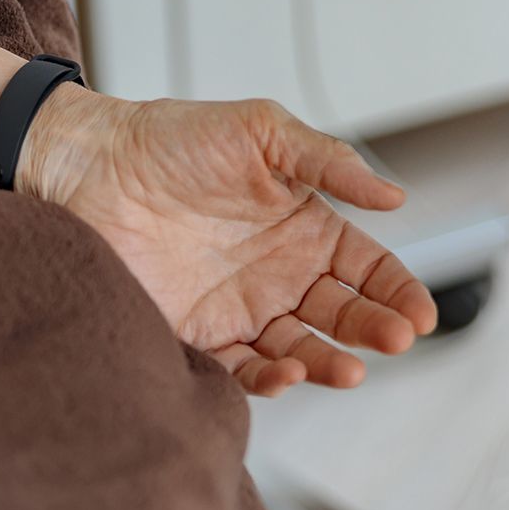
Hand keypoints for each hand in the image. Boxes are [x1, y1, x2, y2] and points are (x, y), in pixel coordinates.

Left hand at [20, 87, 437, 395]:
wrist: (89, 164)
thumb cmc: (171, 139)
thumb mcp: (261, 132)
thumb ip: (327, 162)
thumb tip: (394, 196)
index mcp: (303, 227)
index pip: (368, 268)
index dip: (398, 291)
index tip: (419, 314)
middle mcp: (278, 273)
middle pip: (343, 314)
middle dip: (374, 330)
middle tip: (394, 338)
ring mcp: (238, 307)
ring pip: (301, 348)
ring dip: (331, 363)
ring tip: (350, 370)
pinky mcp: (195, 334)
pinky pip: (240, 369)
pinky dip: (269, 377)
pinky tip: (290, 372)